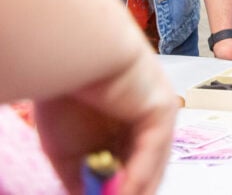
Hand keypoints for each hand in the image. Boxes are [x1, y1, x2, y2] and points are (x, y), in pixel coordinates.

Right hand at [34, 53, 178, 194]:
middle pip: (147, 169)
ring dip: (137, 189)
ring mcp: (157, 113)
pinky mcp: (161, 109)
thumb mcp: (67, 150)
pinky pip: (152, 150)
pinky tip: (127, 192)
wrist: (75, 55)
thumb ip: (83, 178)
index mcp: (125, 124)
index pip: (132, 167)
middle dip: (132, 190)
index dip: (121, 188)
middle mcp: (146, 118)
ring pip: (152, 163)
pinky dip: (139, 176)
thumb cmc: (66, 93)